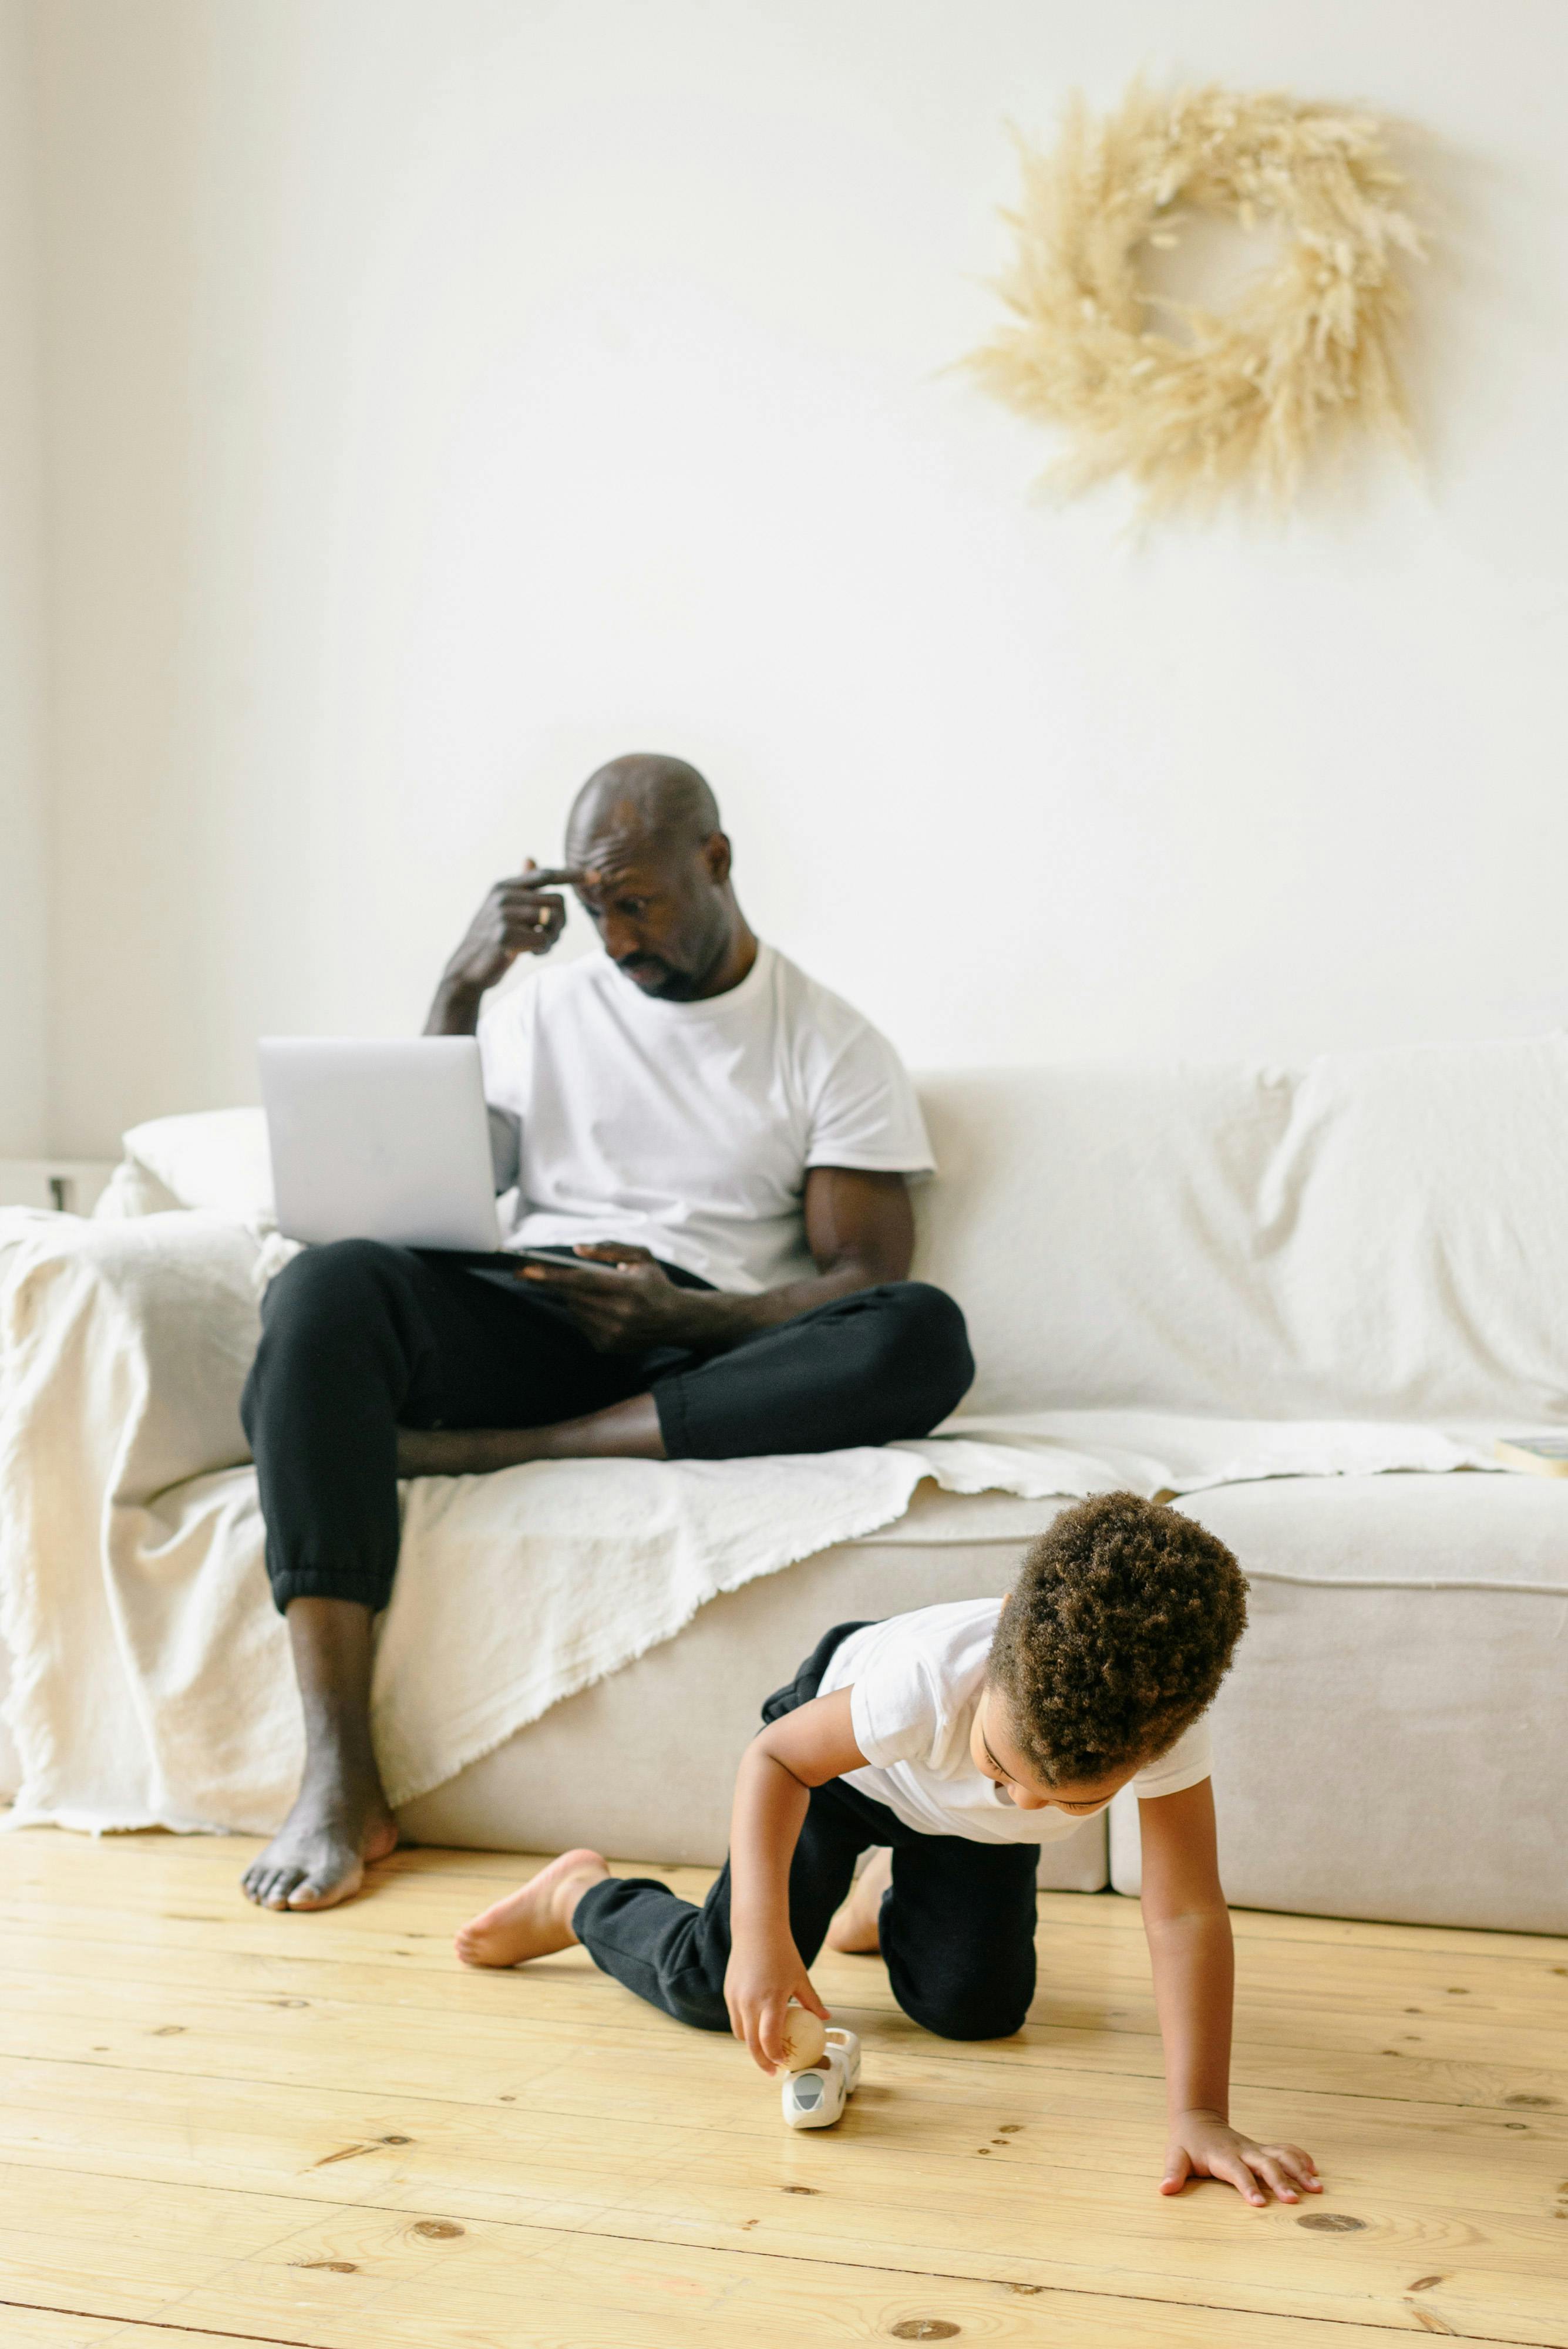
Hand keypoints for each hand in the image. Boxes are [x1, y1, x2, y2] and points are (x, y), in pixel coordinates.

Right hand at [432, 860, 588, 1013]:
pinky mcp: (504, 936)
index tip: (597, 876)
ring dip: (553, 937)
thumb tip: (530, 858)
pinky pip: (543, 939)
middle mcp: (503, 895)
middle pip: (557, 901)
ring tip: (540, 946)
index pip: (546, 875)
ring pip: (552, 919)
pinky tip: (531, 954)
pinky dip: (544, 949)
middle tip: (552, 938)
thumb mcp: (505, 909)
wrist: (467, 969)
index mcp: (504, 886)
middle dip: (562, 923)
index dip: (573, 875)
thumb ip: (521, 887)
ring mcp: (502, 914)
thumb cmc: (492, 939)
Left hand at [518, 1244, 720, 1353]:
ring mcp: (614, 1334)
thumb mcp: (641, 1257)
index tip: (528, 1269)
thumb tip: (577, 1249)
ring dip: (572, 1296)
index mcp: (631, 1289)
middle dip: (550, 1282)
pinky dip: (582, 1311)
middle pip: (573, 1295)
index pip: (583, 1280)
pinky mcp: (607, 1346)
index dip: (553, 1275)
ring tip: (591, 1289)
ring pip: (574, 1309)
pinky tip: (599, 1307)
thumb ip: (610, 1249)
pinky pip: (580, 1323)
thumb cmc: (655, 1283)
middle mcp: (622, 1314)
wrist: (677, 1320)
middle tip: (527, 1271)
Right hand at [724, 1934, 830, 2073]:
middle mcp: (749, 2003)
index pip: (769, 2041)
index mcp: (770, 2001)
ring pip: (740, 2033)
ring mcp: (736, 1998)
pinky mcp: (728, 1992)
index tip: (784, 2064)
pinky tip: (756, 2025)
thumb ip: (812, 2001)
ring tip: (764, 2049)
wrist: (757, 1929)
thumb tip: (826, 2018)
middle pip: (751, 2045)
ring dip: (751, 2045)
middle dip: (762, 2061)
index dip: (776, 2057)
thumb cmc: (783, 1952)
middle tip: (772, 2070)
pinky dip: (745, 2027)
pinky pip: (735, 2018)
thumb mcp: (800, 1977)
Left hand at [1161, 2110, 1320, 2206]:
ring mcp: (1255, 2148)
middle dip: (1280, 2181)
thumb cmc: (1187, 2144)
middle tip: (1294, 2201)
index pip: (1237, 2172)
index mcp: (1222, 2156)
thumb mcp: (1176, 2156)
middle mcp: (1243, 2151)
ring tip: (1317, 2188)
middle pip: (1265, 2164)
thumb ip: (1173, 2172)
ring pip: (1281, 2155)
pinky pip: (1285, 2150)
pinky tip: (1315, 2170)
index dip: (1247, 2186)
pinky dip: (1300, 2157)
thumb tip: (1164, 2189)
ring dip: (1299, 2170)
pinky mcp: (1263, 2149)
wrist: (1198, 2119)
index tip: (1260, 2204)